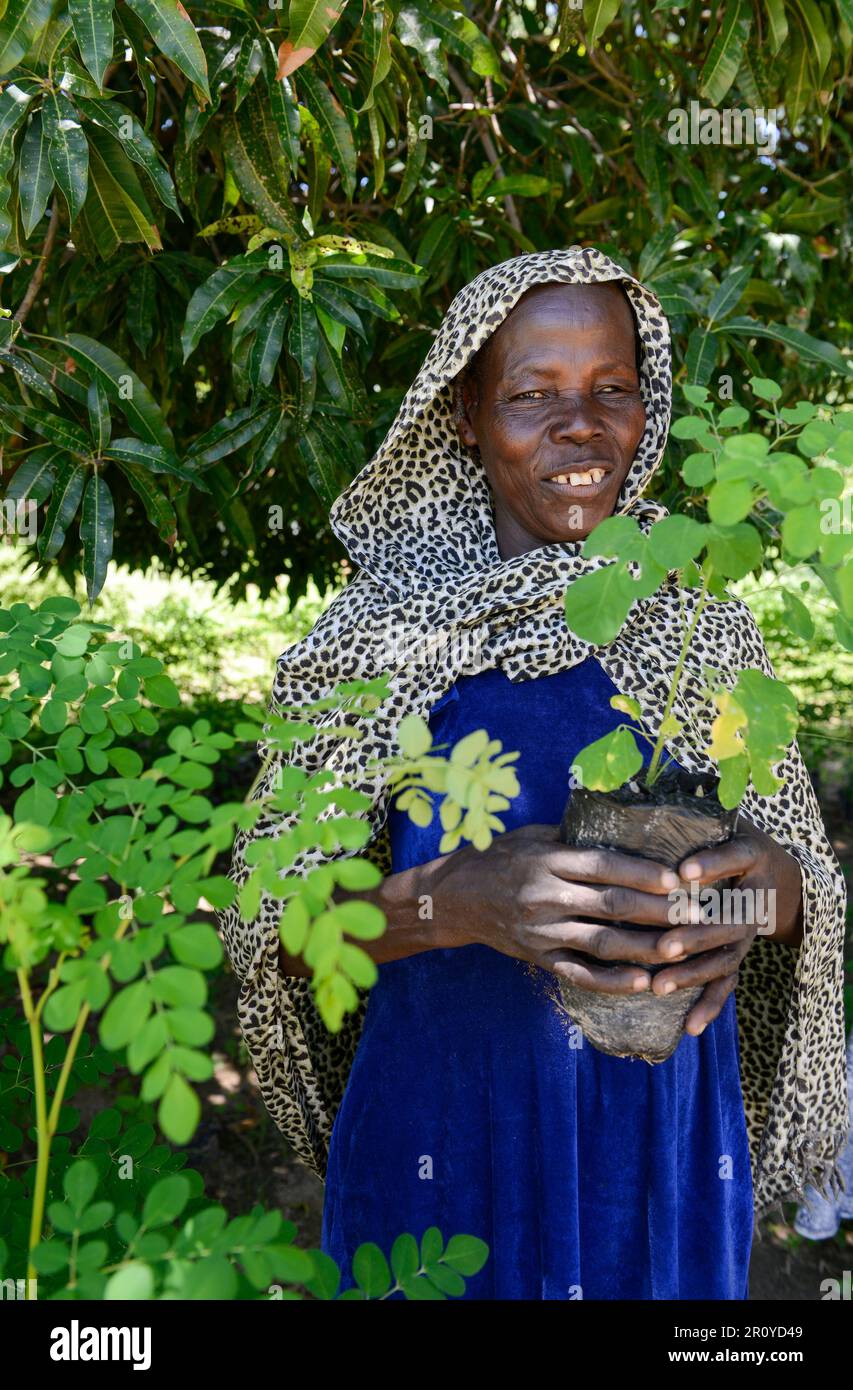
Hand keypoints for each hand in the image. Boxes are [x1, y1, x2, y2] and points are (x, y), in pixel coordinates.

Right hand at [428, 823, 705, 994]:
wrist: (455, 898)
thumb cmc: (499, 858)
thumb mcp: (532, 836)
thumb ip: (573, 837)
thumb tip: (626, 828)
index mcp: (548, 859)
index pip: (604, 865)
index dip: (643, 872)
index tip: (678, 878)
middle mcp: (546, 895)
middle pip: (612, 905)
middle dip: (659, 912)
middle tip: (696, 915)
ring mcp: (542, 930)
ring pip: (603, 942)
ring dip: (647, 948)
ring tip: (684, 950)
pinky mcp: (539, 957)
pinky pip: (581, 973)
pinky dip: (613, 981)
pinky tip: (645, 982)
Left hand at [647, 821, 804, 1036]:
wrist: (780, 876)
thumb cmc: (732, 840)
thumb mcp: (723, 821)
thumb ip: (691, 813)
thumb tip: (640, 789)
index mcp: (750, 856)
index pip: (734, 858)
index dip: (710, 864)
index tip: (682, 871)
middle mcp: (753, 898)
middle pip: (728, 919)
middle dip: (695, 934)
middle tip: (663, 945)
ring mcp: (747, 932)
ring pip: (724, 957)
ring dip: (693, 973)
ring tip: (660, 986)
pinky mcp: (738, 954)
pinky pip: (726, 984)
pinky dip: (709, 1006)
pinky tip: (690, 1027)